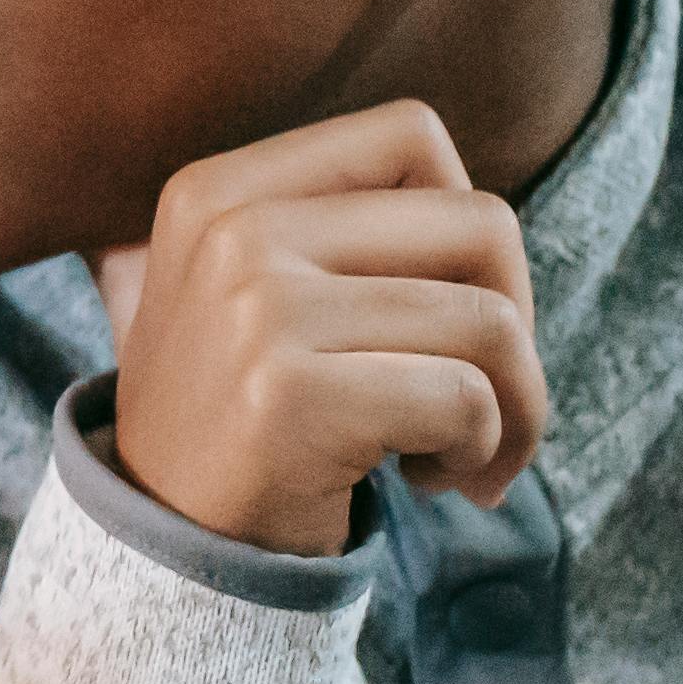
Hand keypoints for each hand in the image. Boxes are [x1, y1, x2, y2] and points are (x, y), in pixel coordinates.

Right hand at [103, 100, 548, 558]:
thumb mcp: (245, 292)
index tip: (445, 304)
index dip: (467, 228)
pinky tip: (434, 482)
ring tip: (461, 452)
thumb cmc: (239, 419)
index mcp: (219, 191)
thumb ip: (332, 228)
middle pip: (482, 224)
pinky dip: (483, 450)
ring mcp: (256, 312)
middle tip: (486, 395)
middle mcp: (232, 234)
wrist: (161, 548)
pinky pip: (467, 399)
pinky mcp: (289, 398)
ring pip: (491, 321)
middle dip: (521, 322)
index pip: (413, 136)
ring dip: (515, 406)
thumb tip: (479, 206)